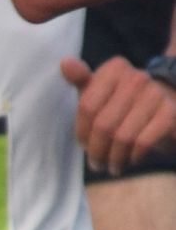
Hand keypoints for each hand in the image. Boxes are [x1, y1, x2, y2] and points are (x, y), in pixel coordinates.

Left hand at [63, 53, 175, 176]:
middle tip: (97, 164)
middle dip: (97, 151)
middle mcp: (137, 77)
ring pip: (123, 137)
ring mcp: (156, 94)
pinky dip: (133, 156)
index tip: (83, 146)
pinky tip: (131, 159)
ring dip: (115, 158)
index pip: (87, 106)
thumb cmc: (122, 103)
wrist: (166, 109)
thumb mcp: (98, 91)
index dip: (81, 132)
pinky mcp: (170, 113)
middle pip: (103, 124)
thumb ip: (81, 80)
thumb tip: (65, 62)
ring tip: (112, 166)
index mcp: (115, 68)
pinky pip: (143, 142)